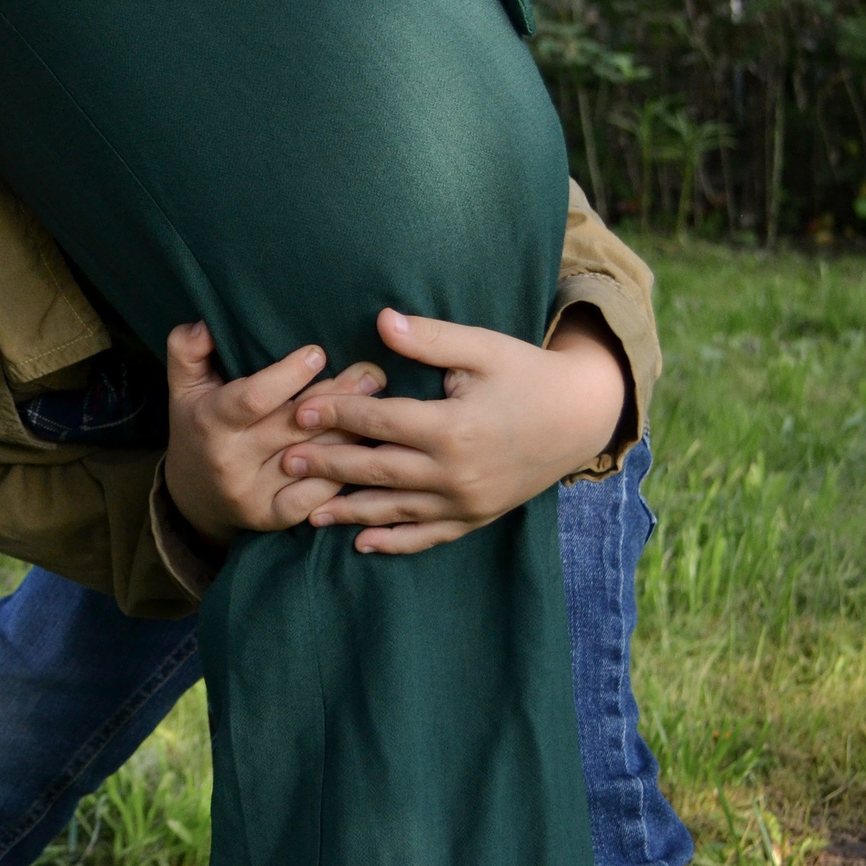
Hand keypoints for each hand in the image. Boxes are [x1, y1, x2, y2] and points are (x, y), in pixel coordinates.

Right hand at [164, 323, 384, 545]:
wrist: (193, 496)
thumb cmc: (198, 427)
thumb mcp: (183, 387)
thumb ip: (187, 349)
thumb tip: (207, 325)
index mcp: (210, 422)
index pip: (254, 398)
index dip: (288, 376)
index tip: (318, 353)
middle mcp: (229, 461)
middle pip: (293, 426)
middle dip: (337, 399)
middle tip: (373, 375)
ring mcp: (251, 493)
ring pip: (311, 460)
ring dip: (350, 434)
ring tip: (381, 408)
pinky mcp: (271, 518)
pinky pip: (315, 496)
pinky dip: (343, 474)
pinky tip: (365, 453)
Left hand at [283, 306, 629, 553]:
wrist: (581, 417)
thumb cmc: (527, 373)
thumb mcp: (483, 348)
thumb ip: (431, 338)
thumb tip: (381, 321)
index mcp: (453, 427)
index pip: (380, 422)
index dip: (337, 415)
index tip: (298, 408)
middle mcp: (456, 473)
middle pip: (377, 471)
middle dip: (327, 466)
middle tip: (284, 462)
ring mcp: (467, 502)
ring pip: (395, 510)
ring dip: (349, 513)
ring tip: (305, 512)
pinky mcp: (477, 518)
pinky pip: (429, 537)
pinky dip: (395, 542)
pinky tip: (362, 544)